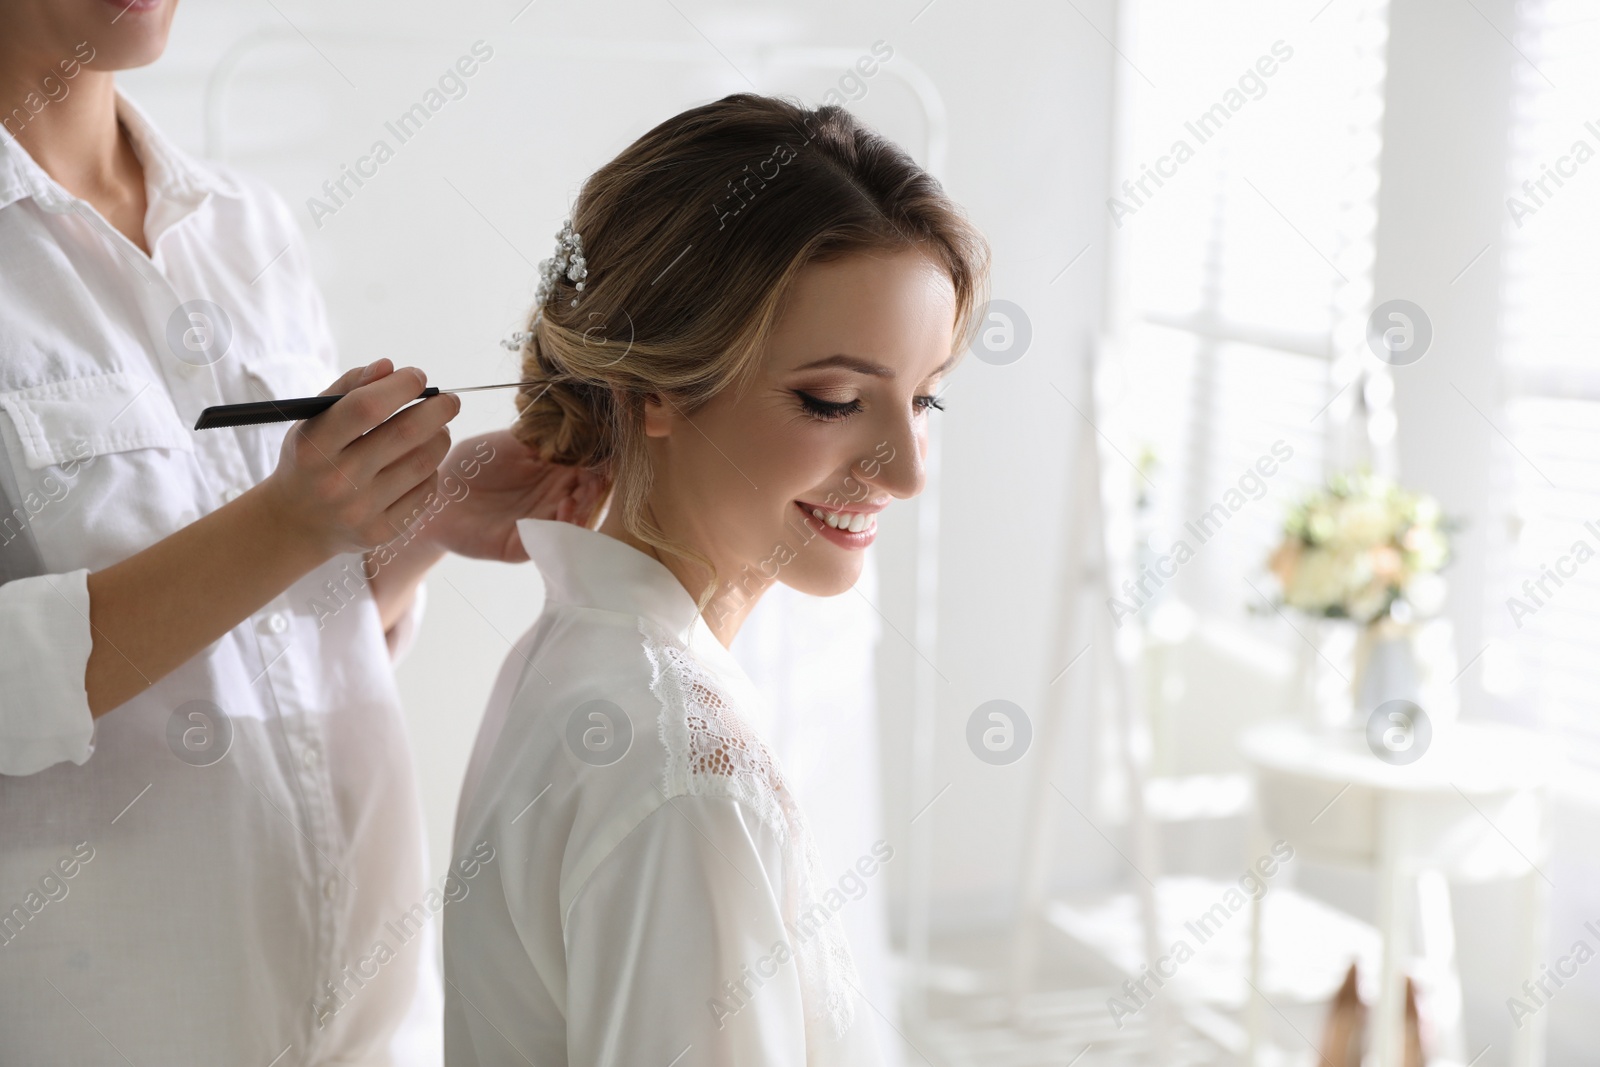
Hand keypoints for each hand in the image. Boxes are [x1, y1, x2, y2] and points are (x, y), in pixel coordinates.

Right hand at [259, 359, 460, 558]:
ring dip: (440, 438)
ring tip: (438, 429)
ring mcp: (360, 510)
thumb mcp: (314, 420)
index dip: (400, 386)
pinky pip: (426, 492)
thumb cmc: (312, 459)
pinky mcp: (382, 532)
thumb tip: (389, 366)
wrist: (296, 523)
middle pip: (405, 434)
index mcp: (313, 446)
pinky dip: (432, 470)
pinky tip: (423, 462)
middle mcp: (336, 480)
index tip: (418, 376)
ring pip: (423, 463)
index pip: (366, 407)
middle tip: (449, 401)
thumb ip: (349, 388)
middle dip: (437, 410)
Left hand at [412, 429, 610, 561]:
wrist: (436, 494)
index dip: (600, 461)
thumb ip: (543, 437)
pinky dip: (565, 525)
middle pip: (591, 494)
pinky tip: (565, 509)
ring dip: (586, 506)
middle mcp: (555, 497)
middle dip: (597, 486)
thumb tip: (581, 425)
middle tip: (597, 477)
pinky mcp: (527, 545)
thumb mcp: (509, 442)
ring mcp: (543, 522)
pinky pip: (555, 540)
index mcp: (554, 471)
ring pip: (579, 518)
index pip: (590, 467)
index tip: (604, 454)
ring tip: (581, 493)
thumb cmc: (471, 463)